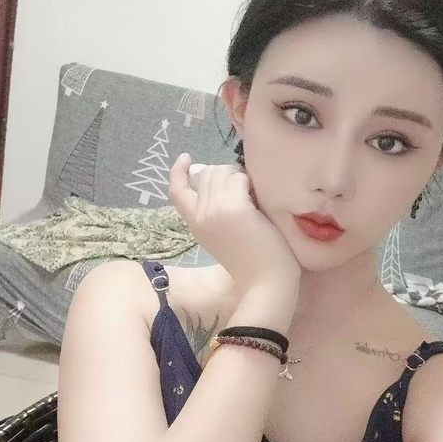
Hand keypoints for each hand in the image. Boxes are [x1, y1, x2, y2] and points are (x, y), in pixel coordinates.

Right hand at [169, 155, 300, 292]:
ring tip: (253, 193)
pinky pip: (239, 179)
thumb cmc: (253, 262)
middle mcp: (200, 217)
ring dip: (239, 175)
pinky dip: (250, 182)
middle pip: (204, 175)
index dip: (177, 172)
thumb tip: (206, 174)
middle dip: (224, 172)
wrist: (266, 283)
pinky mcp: (235, 209)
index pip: (176, 191)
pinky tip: (258, 197)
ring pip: (222, 173)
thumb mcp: (224, 235)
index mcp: (195, 225)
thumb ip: (214, 209)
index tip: (185, 158)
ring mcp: (215, 212)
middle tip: (244, 185)